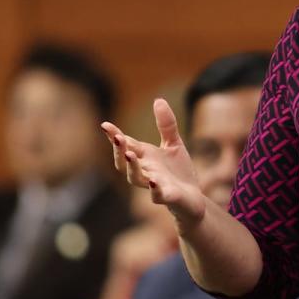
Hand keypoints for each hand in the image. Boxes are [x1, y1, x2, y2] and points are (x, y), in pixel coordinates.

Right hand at [100, 98, 205, 225]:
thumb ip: (166, 124)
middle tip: (117, 138)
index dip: (115, 136)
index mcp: (145, 158)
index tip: (104, 125)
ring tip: (130, 153)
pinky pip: (157, 195)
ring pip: (136, 179)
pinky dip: (154, 188)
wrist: (193, 198)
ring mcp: (154, 185)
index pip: (126, 145)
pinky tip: (154, 180)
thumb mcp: (173, 144)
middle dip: (119, 151)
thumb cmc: (178, 172)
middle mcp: (145, 171)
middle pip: (125, 163)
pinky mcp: (167, 197)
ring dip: (132, 167)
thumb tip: (158, 100)